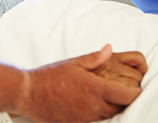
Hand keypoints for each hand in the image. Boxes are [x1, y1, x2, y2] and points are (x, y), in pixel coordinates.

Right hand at [22, 45, 143, 121]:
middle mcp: (93, 106)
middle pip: (120, 108)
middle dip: (123, 100)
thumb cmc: (49, 76)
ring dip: (110, 107)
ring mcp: (86, 117)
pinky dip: (96, 112)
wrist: (29, 93)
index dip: (134, 93)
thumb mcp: (72, 63)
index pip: (126, 96)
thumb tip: (108, 49)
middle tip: (119, 90)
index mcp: (94, 88)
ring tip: (101, 95)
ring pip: (108, 115)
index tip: (135, 88)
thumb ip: (94, 58)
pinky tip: (86, 103)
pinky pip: (94, 120)